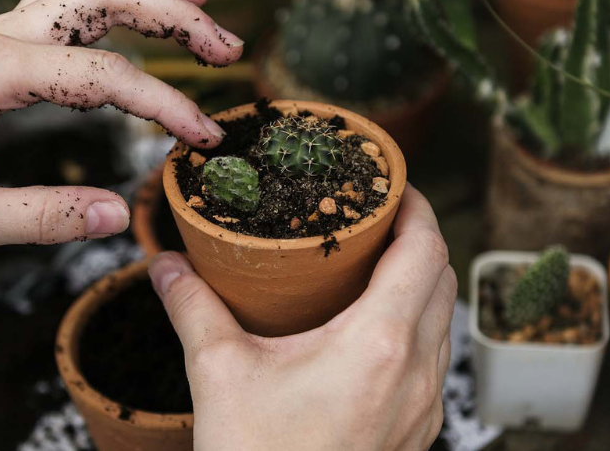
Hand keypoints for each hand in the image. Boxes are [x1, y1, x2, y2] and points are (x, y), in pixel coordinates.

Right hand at [148, 187, 455, 450]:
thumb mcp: (218, 373)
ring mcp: (424, 408)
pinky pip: (434, 362)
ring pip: (443, 322)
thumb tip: (166, 264)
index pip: (425, 249)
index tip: (391, 184)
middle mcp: (417, 372)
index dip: (415, 206)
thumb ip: (193, 307)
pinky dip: (416, 329)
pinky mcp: (418, 434)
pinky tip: (372, 332)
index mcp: (379, 343)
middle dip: (417, 238)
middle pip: (442, 279)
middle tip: (376, 217)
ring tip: (374, 266)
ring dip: (420, 284)